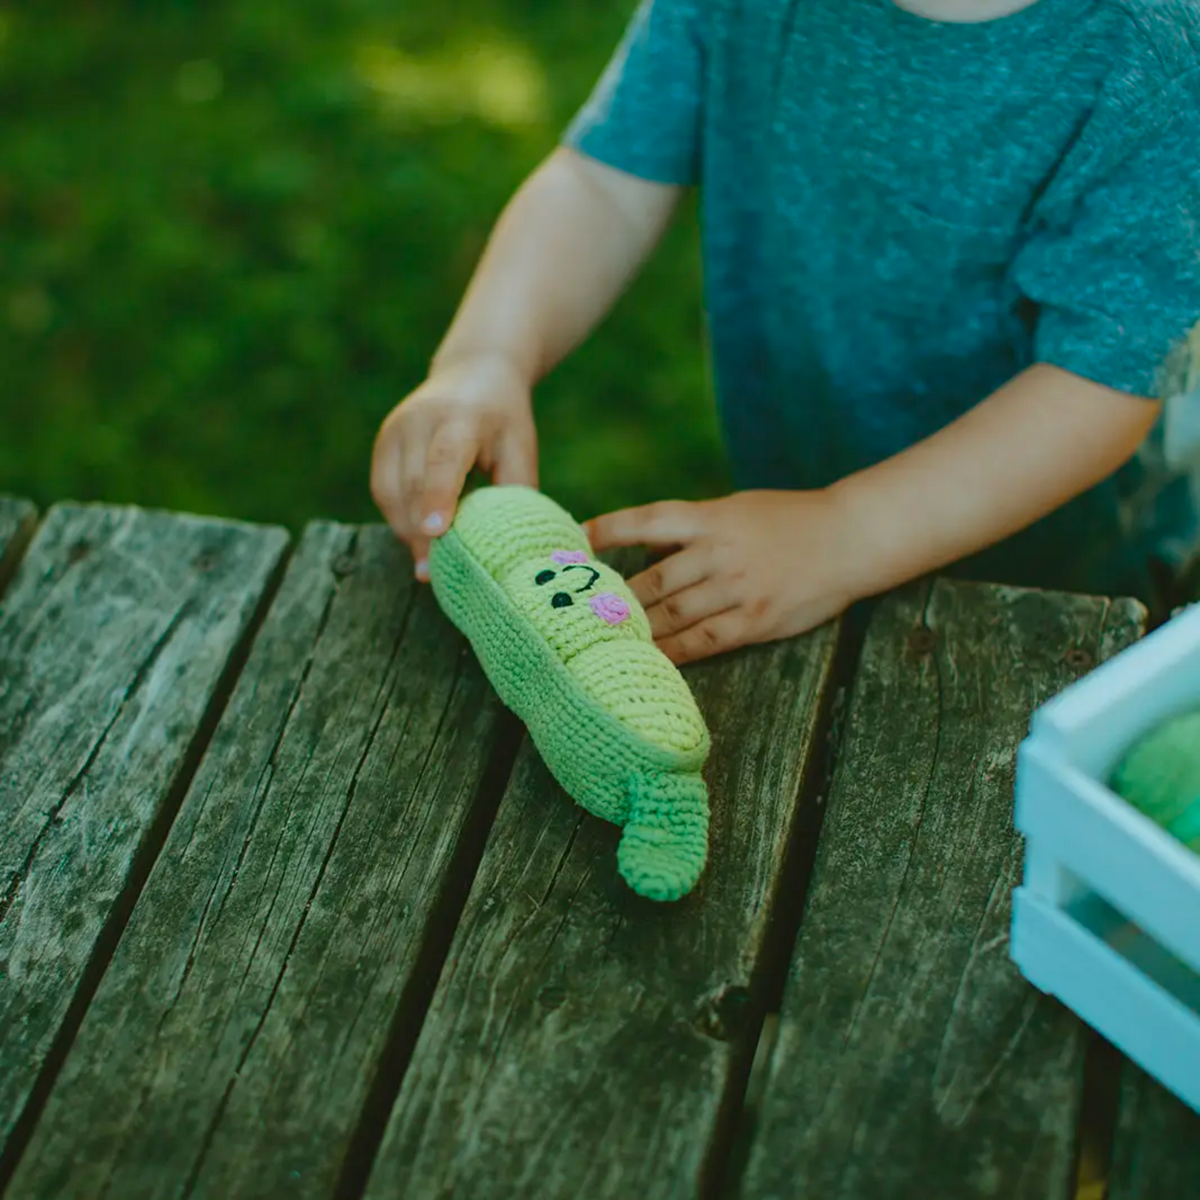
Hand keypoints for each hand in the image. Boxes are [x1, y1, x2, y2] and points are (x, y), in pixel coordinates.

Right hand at [371, 354, 537, 578]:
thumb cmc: (505, 420)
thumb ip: (514, 492)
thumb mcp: (520, 448)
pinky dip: (399, 519)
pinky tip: (418, 541)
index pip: (444, 459)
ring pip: (390, 492)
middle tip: (434, 575)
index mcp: (461, 418)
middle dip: (420, 533)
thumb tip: (509, 547)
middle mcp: (419, 420)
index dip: (438, 497)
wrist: (473, 372)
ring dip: (407, 532)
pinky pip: (383, 491)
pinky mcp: (382, 442)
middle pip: (412, 483)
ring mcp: (394, 429)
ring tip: (427, 566)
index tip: (437, 533)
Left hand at [584, 490, 863, 663]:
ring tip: (604, 641)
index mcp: (711, 517)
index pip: (648, 521)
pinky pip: (704, 641)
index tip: (575, 540)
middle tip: (579, 612)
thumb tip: (644, 547)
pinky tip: (650, 660)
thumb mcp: (736, 509)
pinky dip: (673, 652)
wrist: (849, 538)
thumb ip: (691, 529)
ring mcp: (738, 587)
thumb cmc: (788, 521)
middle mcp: (719, 551)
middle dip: (614, 598)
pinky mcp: (756, 619)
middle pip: (653, 580)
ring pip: (673, 613)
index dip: (608, 530)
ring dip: (637, 629)